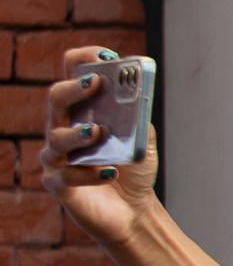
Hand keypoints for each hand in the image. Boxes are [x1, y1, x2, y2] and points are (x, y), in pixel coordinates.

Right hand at [38, 46, 158, 248]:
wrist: (134, 210)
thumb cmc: (133, 169)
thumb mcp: (142, 139)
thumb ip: (139, 117)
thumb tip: (138, 94)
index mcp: (83, 110)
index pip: (72, 73)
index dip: (84, 59)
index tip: (106, 55)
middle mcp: (64, 127)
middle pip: (56, 98)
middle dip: (74, 88)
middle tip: (95, 84)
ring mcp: (58, 156)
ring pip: (56, 138)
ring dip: (78, 133)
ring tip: (98, 132)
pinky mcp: (59, 184)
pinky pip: (65, 176)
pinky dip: (88, 173)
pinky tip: (109, 172)